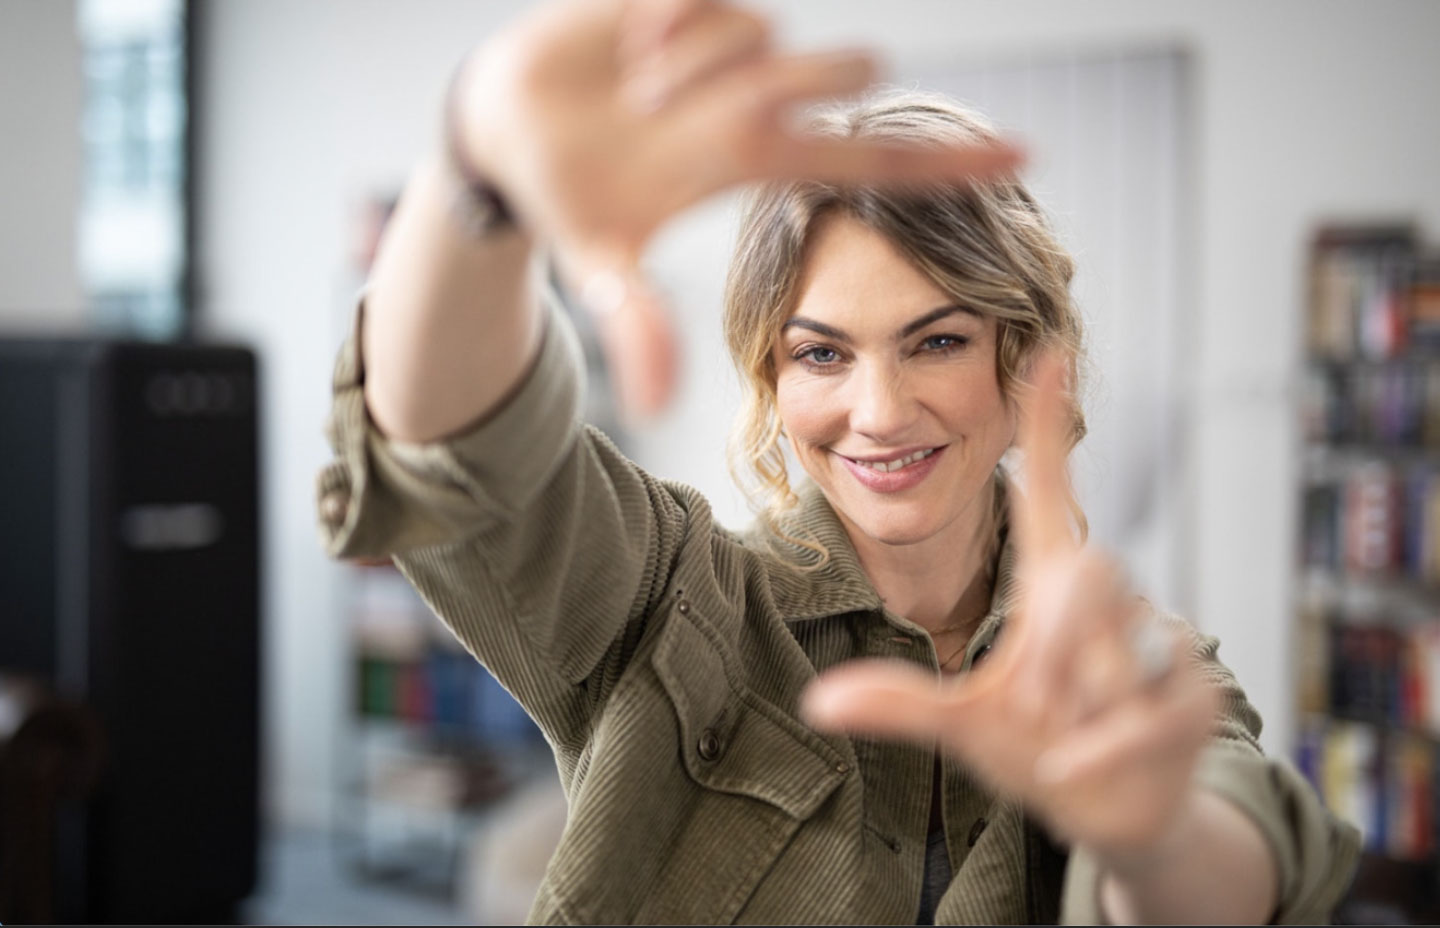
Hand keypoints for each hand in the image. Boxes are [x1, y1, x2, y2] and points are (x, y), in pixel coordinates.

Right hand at [451, 0, 1022, 418]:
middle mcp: (755, 99)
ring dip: (700, 68)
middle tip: (692, 119)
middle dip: (788, 87)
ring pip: (766, 34)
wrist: (504, 123)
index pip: (875, 164)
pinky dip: (676, 18)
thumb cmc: (566, 195)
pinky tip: (634, 46)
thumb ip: (633, 324)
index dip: (946, 165)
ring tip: (638, 96)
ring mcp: (726, 47)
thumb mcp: (598, 262)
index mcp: (754, 161)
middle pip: (837, 74)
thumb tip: (656, 410)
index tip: (1025, 157)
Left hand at [800, 352, 1217, 857]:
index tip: (1046, 350)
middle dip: (1059, 643)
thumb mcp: (962, 724)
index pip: (1047, 493)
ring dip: (1077, 702)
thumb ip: (899, 703)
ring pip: (1120, 643)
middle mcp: (1108, 603)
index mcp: (1050, 591)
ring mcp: (1158, 647)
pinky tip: (1080, 766)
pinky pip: (1146, 713)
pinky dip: (1101, 750)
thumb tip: (816, 704)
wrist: (1108, 810)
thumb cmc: (1036, 745)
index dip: (1045, 425)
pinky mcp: (1194, 698)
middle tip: (1036, 699)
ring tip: (1063, 734)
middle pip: (1093, 567)